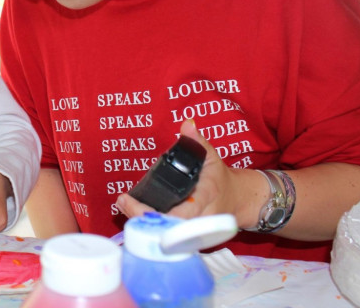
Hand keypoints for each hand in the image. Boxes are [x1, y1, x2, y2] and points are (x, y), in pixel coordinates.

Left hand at [116, 118, 242, 221]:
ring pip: (166, 233)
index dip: (164, 214)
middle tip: (123, 201)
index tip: (142, 206)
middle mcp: (201, 218)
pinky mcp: (187, 234)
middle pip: (170, 226)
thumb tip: (187, 125)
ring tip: (123, 205)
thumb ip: (198, 142)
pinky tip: (131, 213)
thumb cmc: (220, 178)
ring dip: (142, 222)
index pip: (186, 212)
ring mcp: (194, 230)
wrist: (236, 200)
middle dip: (144, 218)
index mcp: (207, 197)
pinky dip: (148, 225)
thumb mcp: (212, 157)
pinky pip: (165, 233)